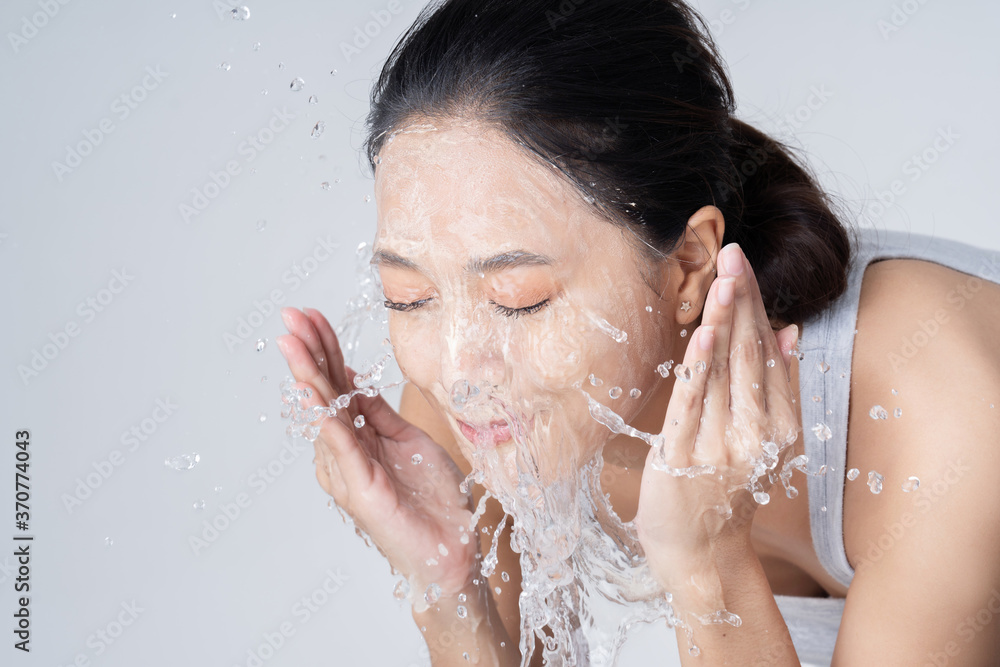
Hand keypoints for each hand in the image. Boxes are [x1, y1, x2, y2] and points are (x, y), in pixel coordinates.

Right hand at [276, 307, 477, 604]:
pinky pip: (342, 446)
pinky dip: (327, 418)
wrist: (454, 550)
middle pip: (324, 392)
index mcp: (359, 437)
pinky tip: (314, 393)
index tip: (310, 314)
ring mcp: (349, 471)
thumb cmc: (434, 501)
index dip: (326, 347)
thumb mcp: (409, 440)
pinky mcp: (360, 490)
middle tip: (290, 314)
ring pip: (325, 413)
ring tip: (293, 342)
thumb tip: (355, 378)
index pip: (338, 383)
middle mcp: (346, 452)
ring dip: (310, 374)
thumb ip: (379, 413)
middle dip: (309, 350)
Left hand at [634, 244, 799, 606]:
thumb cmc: (726, 486)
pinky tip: (701, 337)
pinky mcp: (682, 459)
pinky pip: (690, 407)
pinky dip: (697, 372)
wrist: (701, 549)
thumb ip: (774, 386)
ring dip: (722, 326)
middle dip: (741, 304)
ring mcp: (720, 447)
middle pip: (747, 357)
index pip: (765, 354)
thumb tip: (789, 331)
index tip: (743, 265)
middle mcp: (755, 435)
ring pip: (722, 376)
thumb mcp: (761, 437)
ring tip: (725, 283)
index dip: (754, 307)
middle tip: (735, 256)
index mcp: (777, 425)